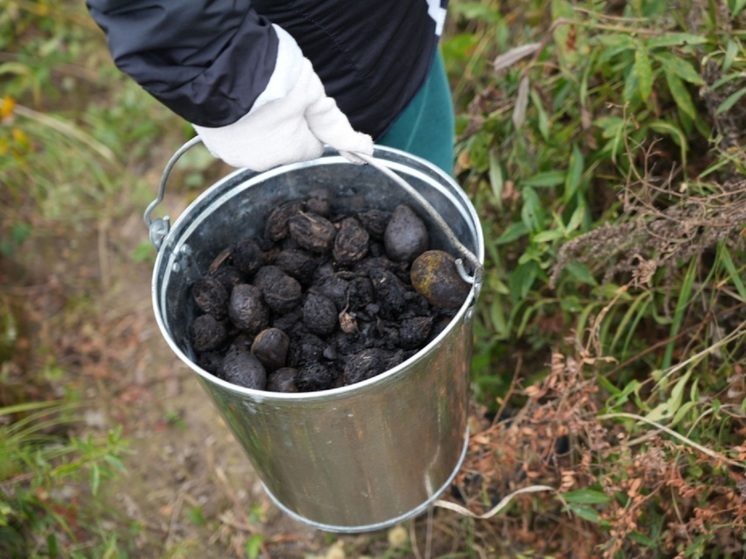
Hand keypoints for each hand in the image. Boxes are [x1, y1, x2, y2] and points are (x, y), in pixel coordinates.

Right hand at [192, 57, 372, 170]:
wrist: (220, 66)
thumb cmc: (272, 77)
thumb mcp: (311, 93)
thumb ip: (334, 123)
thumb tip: (365, 150)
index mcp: (295, 151)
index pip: (312, 146)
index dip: (307, 125)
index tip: (299, 106)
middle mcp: (268, 162)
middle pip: (284, 147)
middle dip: (282, 128)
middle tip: (272, 100)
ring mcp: (239, 157)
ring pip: (258, 145)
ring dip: (257, 128)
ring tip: (250, 102)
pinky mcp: (217, 149)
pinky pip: (234, 140)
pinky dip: (235, 128)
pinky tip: (234, 109)